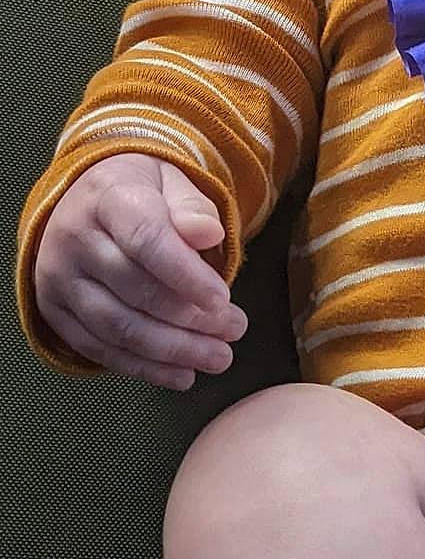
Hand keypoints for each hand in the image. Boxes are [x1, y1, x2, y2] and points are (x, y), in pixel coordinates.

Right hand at [33, 154, 247, 389]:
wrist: (86, 199)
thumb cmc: (142, 193)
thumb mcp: (172, 183)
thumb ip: (192, 207)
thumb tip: (209, 233)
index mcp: (106, 196)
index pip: (147, 239)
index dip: (186, 276)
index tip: (223, 301)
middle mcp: (73, 237)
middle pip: (135, 289)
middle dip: (190, 319)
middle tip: (235, 330)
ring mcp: (57, 276)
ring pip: (116, 325)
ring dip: (171, 350)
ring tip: (217, 358)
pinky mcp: (54, 309)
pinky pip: (97, 347)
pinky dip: (142, 367)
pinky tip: (181, 375)